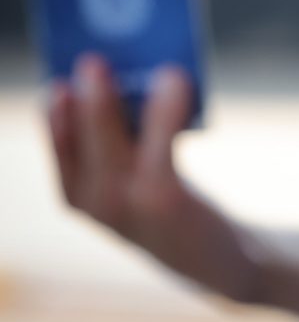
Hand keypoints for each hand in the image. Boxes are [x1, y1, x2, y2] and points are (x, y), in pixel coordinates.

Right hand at [48, 54, 256, 299]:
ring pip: (109, 138)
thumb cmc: (174, 207)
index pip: (59, 150)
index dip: (54, 117)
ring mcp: (127, 205)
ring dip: (111, 99)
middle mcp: (95, 205)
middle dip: (83, 99)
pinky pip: (159, 141)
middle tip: (90, 60)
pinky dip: (165, 108)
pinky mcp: (164, 199)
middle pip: (78, 140)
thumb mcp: (139, 178)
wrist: (221, 261)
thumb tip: (133, 79)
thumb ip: (127, 140)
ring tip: (112, 66)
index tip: (56, 82)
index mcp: (79, 198)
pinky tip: (174, 80)